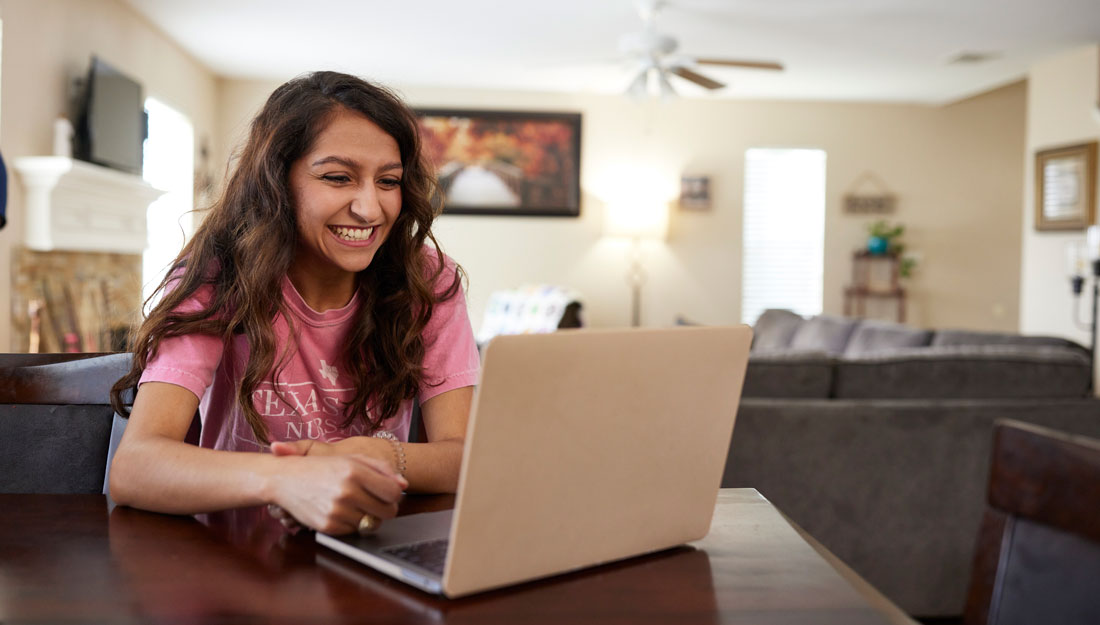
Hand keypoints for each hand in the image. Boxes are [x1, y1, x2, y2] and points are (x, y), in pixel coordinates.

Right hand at [267, 442, 407, 534]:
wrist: (286, 479)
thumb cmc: (322, 467)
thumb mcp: (351, 459)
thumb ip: (381, 469)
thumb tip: (403, 484)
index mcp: (355, 471)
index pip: (394, 492)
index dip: (394, 494)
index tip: (387, 493)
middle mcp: (347, 491)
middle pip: (387, 512)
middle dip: (384, 508)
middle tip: (373, 501)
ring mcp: (336, 510)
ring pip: (371, 524)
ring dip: (366, 517)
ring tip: (352, 504)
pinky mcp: (327, 526)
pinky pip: (353, 532)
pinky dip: (351, 524)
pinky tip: (340, 511)